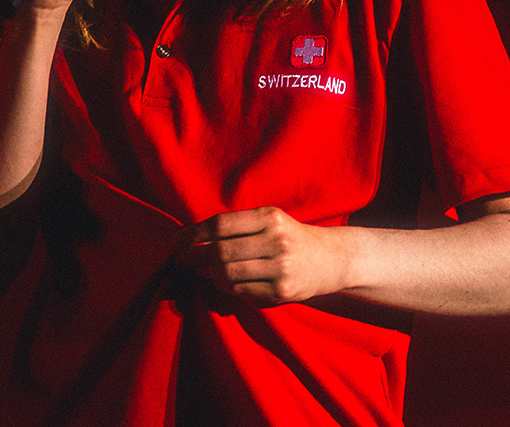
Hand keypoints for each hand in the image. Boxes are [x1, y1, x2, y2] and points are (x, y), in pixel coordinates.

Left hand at [177, 206, 349, 305]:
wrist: (333, 259)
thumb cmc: (291, 235)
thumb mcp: (271, 219)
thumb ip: (238, 225)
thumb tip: (195, 236)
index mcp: (269, 217)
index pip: (220, 224)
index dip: (193, 233)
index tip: (177, 240)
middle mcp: (276, 241)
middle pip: (221, 251)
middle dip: (194, 256)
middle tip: (181, 259)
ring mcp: (280, 268)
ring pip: (228, 274)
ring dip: (207, 273)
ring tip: (200, 269)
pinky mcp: (282, 292)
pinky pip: (241, 291)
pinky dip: (224, 286)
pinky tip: (219, 280)